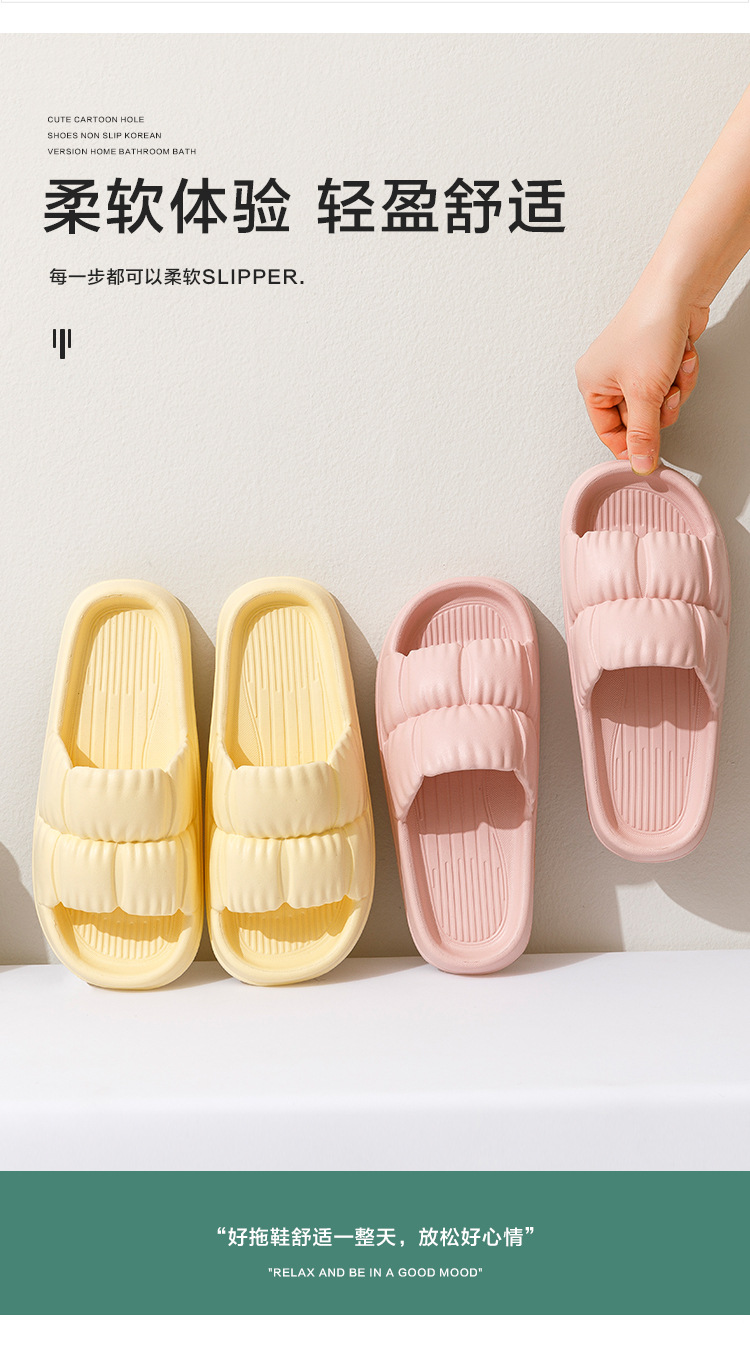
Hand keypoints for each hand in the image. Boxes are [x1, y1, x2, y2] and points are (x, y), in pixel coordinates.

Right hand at [575, 282, 708, 474]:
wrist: (679, 291)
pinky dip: (682, 374)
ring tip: (673, 368)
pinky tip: (681, 356)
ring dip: (675, 389)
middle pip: (638, 419)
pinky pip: (671, 385)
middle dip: (660, 407)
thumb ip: (643, 434)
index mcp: (592, 383)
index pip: (608, 432)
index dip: (632, 443)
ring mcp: (634, 367)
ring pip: (659, 403)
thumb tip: (641, 464)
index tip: (650, 453)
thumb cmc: (649, 327)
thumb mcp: (645, 392)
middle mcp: (609, 375)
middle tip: (664, 393)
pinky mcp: (657, 358)